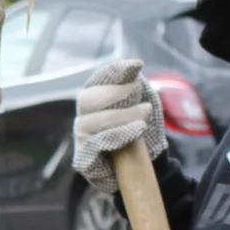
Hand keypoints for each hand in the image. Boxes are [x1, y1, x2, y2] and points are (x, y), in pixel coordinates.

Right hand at [71, 59, 165, 195]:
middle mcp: (84, 115)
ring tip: (143, 122)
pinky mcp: (82, 158)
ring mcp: (80, 137)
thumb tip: (134, 64)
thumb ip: (135, 83)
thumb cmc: (141, 130)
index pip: (99, 79)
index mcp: (96, 97)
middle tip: (145, 106)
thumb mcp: (143, 103)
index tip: (136, 66)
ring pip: (91, 123)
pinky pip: (93, 146)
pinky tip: (134, 133)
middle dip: (117, 97)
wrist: (148, 165)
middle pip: (88, 99)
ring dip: (120, 119)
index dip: (114, 72)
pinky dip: (116, 137)